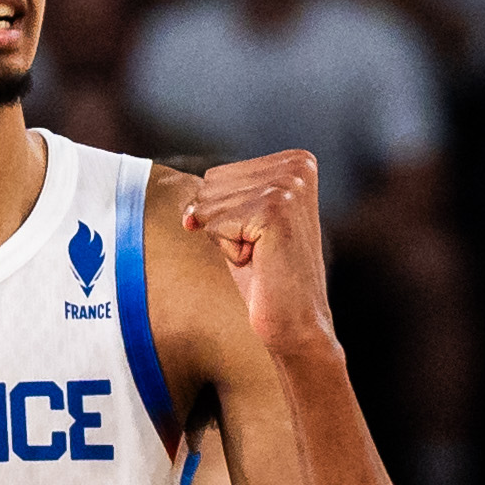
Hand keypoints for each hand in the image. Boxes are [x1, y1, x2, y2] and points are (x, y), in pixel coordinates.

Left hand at [182, 151, 332, 351]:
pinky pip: (215, 225)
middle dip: (223, 225)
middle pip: (210, 186)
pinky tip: (260, 262)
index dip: (225, 216)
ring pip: (209, 205)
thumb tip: (187, 212)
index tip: (260, 239)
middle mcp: (297, 167)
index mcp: (296, 161)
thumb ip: (219, 198)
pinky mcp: (274, 210)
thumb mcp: (242, 224)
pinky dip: (229, 251)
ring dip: (227, 239)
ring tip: (262, 256)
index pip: (217, 175)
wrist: (297, 322)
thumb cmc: (268, 277)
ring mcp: (288, 186)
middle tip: (261, 251)